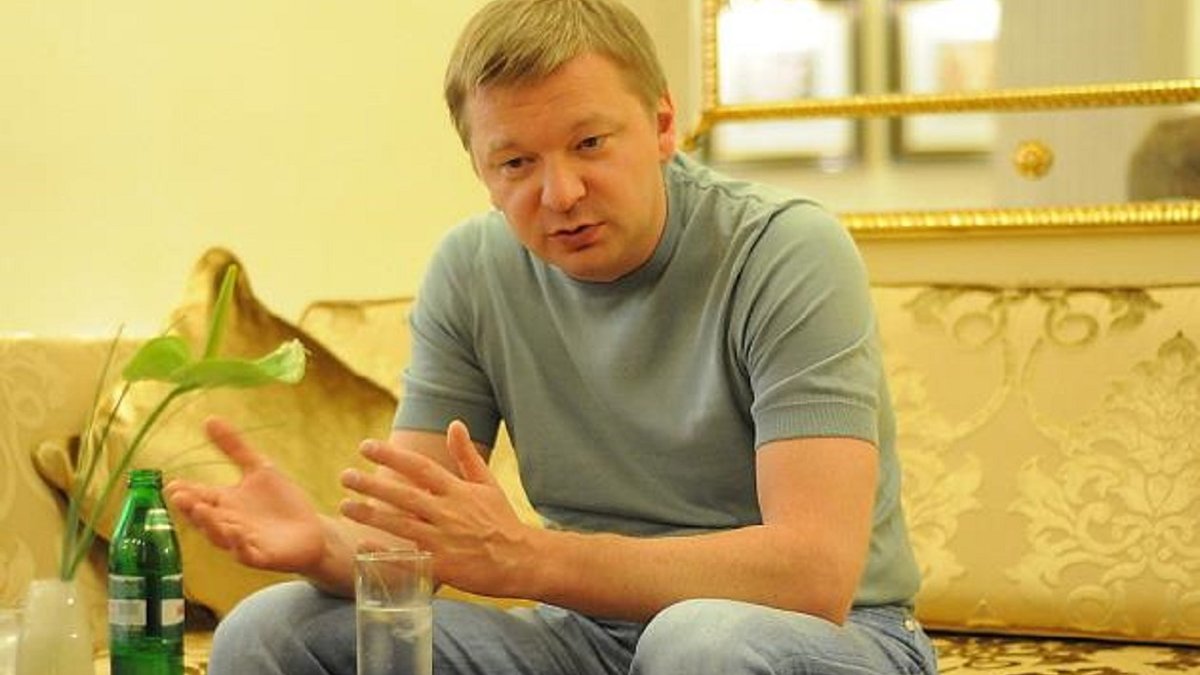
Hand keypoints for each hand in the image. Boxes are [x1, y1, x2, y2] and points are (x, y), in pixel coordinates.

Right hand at [165, 417, 325, 573]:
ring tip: (201, 509)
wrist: (312, 530)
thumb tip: (209, 418)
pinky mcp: (261, 557)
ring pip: (220, 535)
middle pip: (204, 517)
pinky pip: (246, 553)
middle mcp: (226, 523)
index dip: (185, 492)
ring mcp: (241, 542)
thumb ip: (234, 447)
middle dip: (191, 508)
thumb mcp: (259, 469)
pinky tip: (235, 533)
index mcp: (223, 502)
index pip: (198, 496)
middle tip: (178, 496)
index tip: (172, 484)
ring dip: (210, 524)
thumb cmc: (280, 502)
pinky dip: (239, 545)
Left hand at [338, 420, 532, 597]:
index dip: (391, 456)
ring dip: (370, 515)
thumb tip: (454, 423)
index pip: (419, 467)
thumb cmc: (501, 520)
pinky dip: (386, 552)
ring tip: (344, 506)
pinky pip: (409, 560)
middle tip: (345, 476)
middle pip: (404, 495)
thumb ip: (466, 455)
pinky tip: (364, 545)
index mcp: (458, 491)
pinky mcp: (443, 567)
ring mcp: (444, 541)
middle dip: (372, 484)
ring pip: (400, 525)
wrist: (521, 560)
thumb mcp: (487, 484)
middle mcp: (448, 513)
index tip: (365, 446)